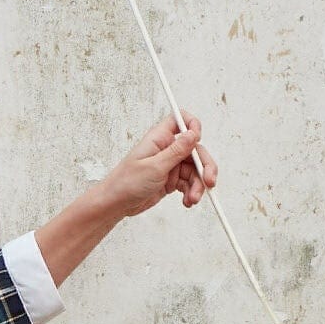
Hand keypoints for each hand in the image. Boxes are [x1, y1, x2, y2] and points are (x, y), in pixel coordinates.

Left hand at [102, 114, 217, 217]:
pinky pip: (188, 183)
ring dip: (198, 185)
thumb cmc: (126, 182)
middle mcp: (166, 149)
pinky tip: (187, 201)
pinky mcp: (171, 180)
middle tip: (209, 182)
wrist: (115, 204)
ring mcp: (169, 165)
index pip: (181, 120)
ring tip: (192, 199)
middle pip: (195, 150)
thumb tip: (193, 133)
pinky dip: (191, 192)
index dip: (193, 126)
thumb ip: (176, 151)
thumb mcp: (154, 166)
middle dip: (205, 166)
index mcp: (159, 138)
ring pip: (194, 170)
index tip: (199, 140)